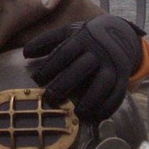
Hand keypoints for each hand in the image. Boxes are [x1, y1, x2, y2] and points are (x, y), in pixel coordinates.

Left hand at [22, 14, 143, 121]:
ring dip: (91, 100)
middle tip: (50, 99)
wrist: (121, 33)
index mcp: (82, 39)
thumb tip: (25, 53)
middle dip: (65, 84)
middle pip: (81, 68)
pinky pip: (118, 93)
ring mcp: (112, 65)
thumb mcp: (68, 32)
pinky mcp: (123, 77)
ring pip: (103, 83)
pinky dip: (109, 106)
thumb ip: (47, 41)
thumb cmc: (87, 37)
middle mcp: (98, 52)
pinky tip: (97, 116)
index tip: (36, 80)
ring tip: (78, 113)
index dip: (50, 66)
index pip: (64, 52)